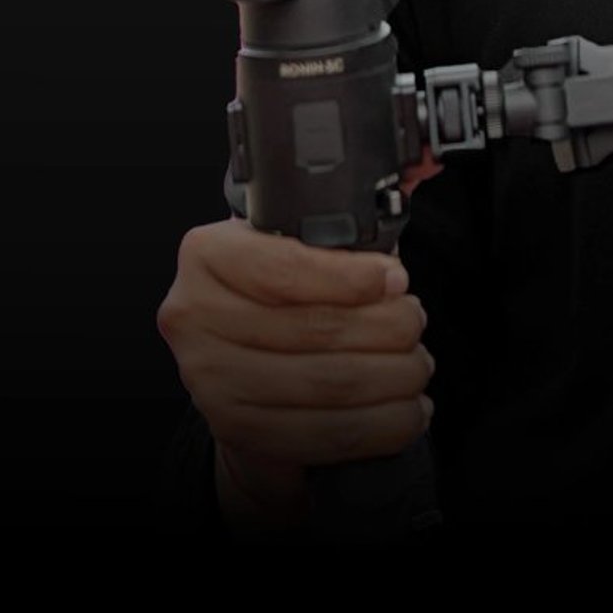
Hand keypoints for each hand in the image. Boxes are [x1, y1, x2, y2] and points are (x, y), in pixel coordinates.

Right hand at [158, 158, 440, 531]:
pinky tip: (405, 412)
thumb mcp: (296, 247)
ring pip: (326, 384)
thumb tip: (414, 180)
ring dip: (391, 378)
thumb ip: (344, 226)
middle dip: (386, 328)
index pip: (282, 268)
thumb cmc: (277, 299)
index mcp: (209, 255)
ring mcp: (210, 379)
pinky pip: (322, 432)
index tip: (396, 279)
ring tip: (416, 367)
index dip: (348, 277)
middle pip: (313, 329)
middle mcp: (196, 316)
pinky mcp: (237, 430)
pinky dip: (378, 425)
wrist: (239, 371)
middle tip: (414, 324)